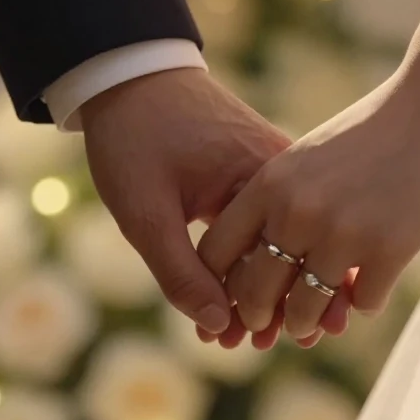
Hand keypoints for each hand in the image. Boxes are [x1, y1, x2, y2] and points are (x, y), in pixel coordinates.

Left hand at [80, 68, 290, 333]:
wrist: (129, 73)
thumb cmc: (134, 139)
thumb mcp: (147, 212)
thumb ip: (180, 271)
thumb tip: (218, 326)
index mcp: (261, 177)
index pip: (276, 259)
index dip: (267, 308)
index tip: (262, 346)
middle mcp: (279, 169)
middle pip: (291, 249)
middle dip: (286, 300)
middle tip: (283, 346)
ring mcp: (273, 164)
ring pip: (284, 235)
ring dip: (279, 277)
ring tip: (279, 326)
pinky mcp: (259, 162)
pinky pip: (273, 216)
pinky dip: (267, 247)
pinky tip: (266, 278)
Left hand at [197, 70, 419, 341]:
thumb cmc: (372, 129)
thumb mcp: (308, 158)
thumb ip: (279, 201)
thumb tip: (253, 260)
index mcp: (270, 183)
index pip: (217, 251)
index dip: (218, 282)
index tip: (227, 294)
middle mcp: (297, 212)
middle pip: (256, 292)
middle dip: (257, 317)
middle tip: (263, 326)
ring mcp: (342, 234)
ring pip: (305, 311)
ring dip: (308, 322)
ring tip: (312, 322)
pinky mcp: (388, 251)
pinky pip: (362, 303)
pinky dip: (365, 300)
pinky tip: (370, 286)